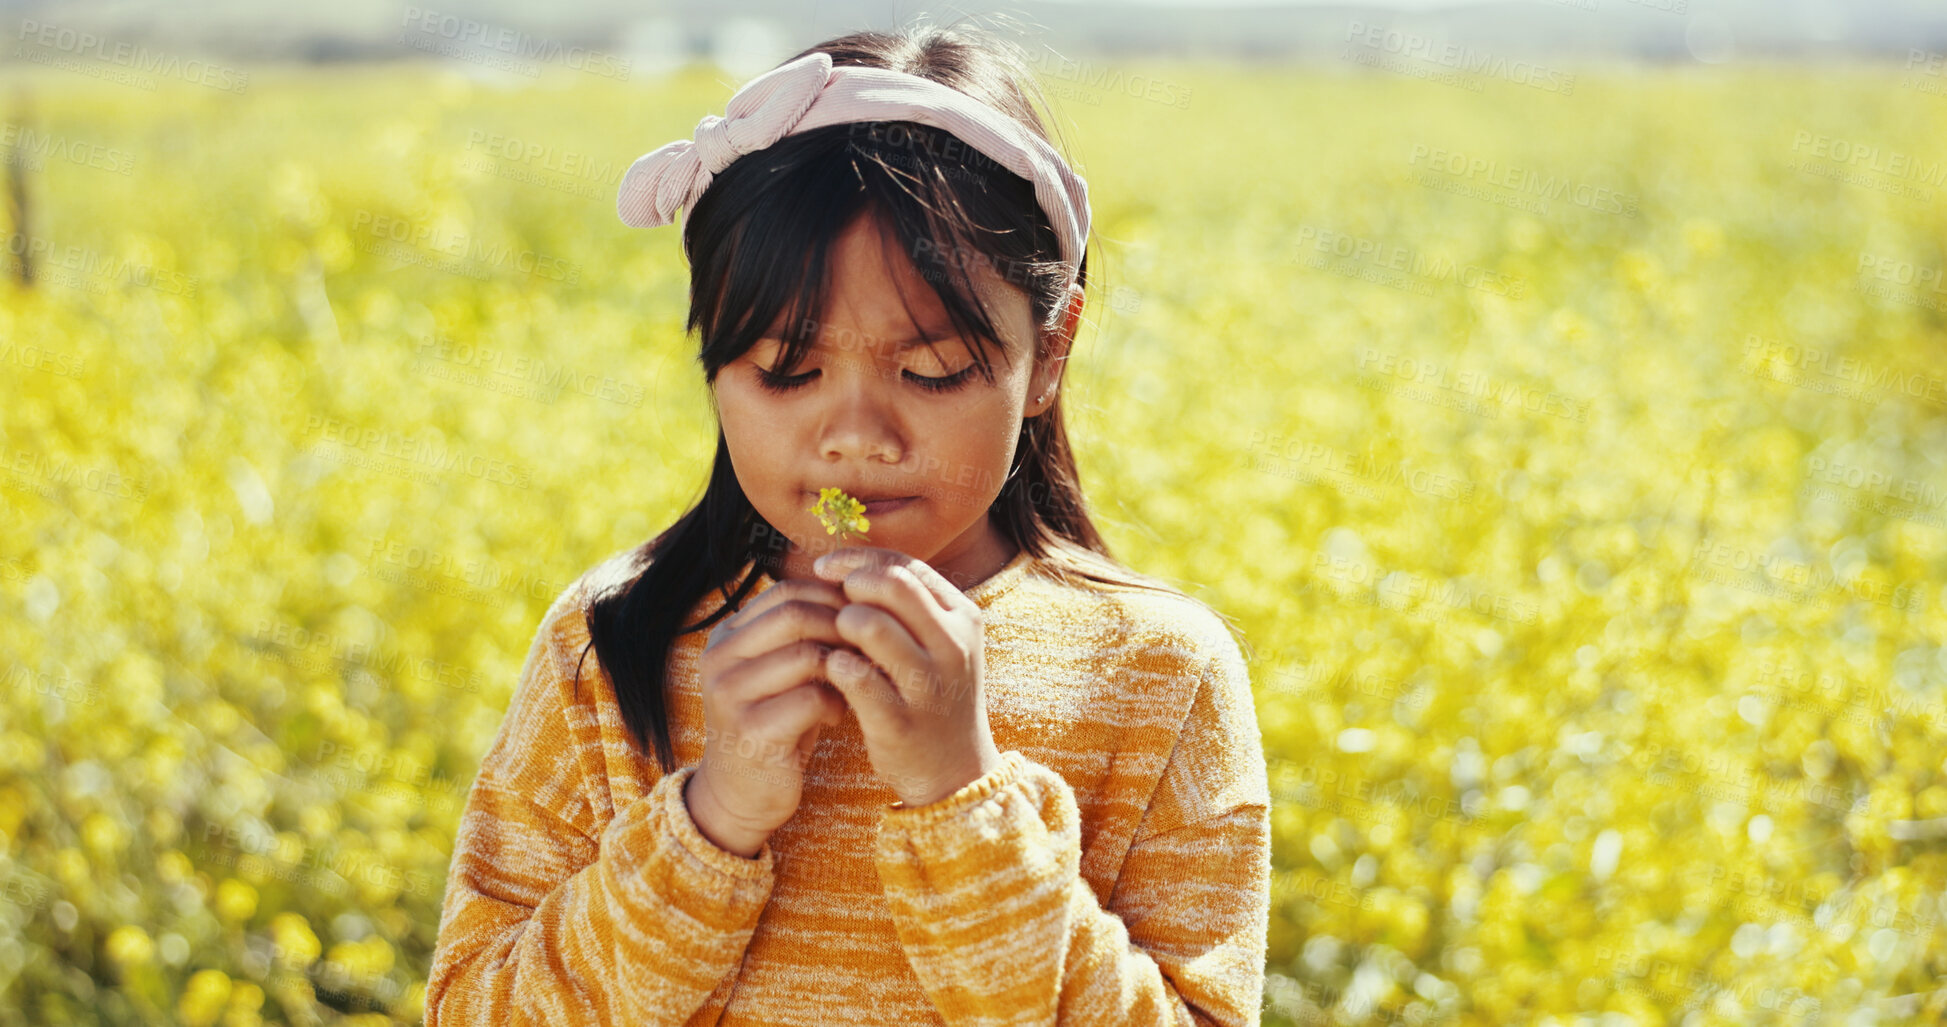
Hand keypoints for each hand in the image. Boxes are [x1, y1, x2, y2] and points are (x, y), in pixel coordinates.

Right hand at [688, 577, 853, 855]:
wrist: (742, 794)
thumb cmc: (774, 724)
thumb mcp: (780, 672)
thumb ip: (802, 636)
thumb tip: (858, 596)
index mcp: (726, 636)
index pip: (786, 591)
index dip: (831, 598)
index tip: (862, 618)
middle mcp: (719, 659)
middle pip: (795, 614)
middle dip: (841, 627)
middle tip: (867, 648)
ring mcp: (729, 694)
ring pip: (806, 654)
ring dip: (842, 667)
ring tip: (852, 684)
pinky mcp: (750, 731)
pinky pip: (811, 699)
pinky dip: (836, 703)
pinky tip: (837, 716)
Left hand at [813, 546, 1002, 807]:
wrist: (954, 771)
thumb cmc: (933, 695)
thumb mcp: (937, 643)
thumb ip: (906, 605)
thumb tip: (849, 565)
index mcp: (963, 618)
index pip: (907, 565)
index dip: (859, 558)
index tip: (825, 566)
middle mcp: (952, 647)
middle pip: (892, 585)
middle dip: (850, 585)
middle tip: (829, 602)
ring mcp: (929, 686)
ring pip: (871, 626)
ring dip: (840, 624)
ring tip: (834, 639)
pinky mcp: (900, 723)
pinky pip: (855, 678)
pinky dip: (835, 666)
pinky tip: (832, 671)